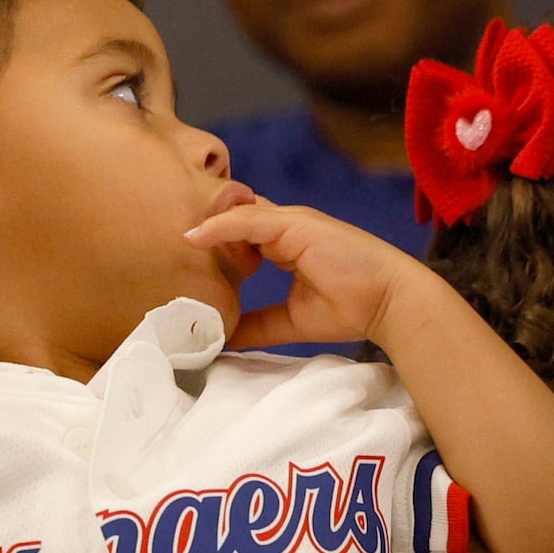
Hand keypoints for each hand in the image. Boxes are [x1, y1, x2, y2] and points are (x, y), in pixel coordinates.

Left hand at [183, 202, 422, 348]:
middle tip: (163, 245)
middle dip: (202, 227)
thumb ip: (256, 323)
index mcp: (286, 243)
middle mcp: (286, 227)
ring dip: (204, 226)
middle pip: (233, 217)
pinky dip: (220, 226)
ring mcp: (292, 222)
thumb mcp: (290, 319)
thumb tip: (223, 337)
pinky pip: (249, 219)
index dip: (212, 241)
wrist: (390, 303)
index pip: (240, 232)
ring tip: (172, 241)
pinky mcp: (297, 224)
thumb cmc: (351, 308)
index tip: (180, 259)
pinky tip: (194, 238)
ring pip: (236, 215)